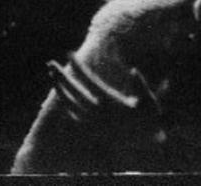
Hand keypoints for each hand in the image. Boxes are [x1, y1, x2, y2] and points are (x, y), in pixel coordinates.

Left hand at [44, 54, 164, 145]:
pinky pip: (74, 116)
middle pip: (74, 91)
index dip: (78, 66)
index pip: (89, 80)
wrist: (144, 147)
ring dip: (60, 89)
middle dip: (62, 76)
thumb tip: (133, 70)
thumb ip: (141, 86)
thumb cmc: (148, 120)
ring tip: (51, 76)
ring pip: (70, 104)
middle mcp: (98, 112)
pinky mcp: (91, 130)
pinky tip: (62, 96)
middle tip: (50, 63)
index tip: (69, 53)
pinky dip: (66, 105)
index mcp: (110, 102)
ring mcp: (93, 122)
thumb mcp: (149, 102)